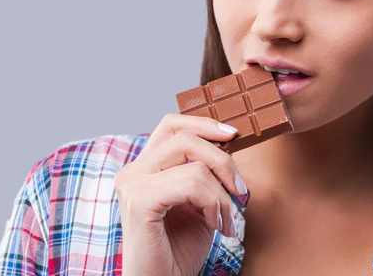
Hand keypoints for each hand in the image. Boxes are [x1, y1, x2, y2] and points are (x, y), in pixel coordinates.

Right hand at [114, 113, 246, 275]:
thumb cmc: (181, 247)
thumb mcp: (201, 199)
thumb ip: (205, 169)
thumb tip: (228, 139)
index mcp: (145, 166)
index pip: (172, 125)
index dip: (204, 124)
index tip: (233, 135)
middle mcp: (133, 171)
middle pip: (185, 137)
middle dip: (223, 160)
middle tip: (240, 190)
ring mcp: (132, 184)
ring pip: (194, 165)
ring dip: (222, 195)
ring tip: (225, 220)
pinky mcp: (139, 202)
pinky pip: (191, 185)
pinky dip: (213, 204)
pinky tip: (214, 225)